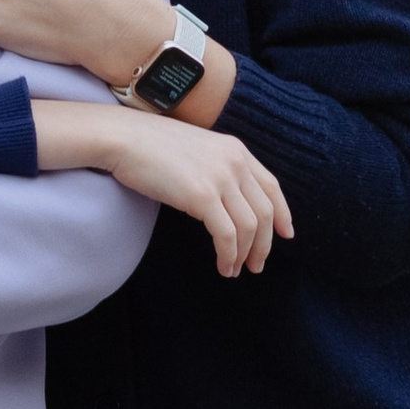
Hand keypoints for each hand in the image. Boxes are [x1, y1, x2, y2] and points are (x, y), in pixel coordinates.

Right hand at [31, 100, 291, 277]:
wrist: (123, 137)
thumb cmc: (148, 145)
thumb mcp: (195, 149)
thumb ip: (214, 166)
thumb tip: (221, 197)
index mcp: (235, 149)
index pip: (271, 186)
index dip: (283, 213)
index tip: (286, 234)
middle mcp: (235, 162)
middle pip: (265, 211)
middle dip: (265, 244)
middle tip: (257, 265)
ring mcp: (220, 178)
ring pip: (249, 227)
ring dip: (245, 254)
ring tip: (235, 270)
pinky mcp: (202, 196)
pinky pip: (226, 235)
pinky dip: (228, 255)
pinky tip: (223, 266)